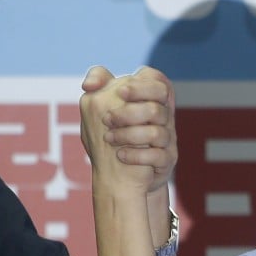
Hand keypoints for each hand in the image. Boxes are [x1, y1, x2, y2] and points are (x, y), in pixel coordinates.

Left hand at [80, 66, 176, 194]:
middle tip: (107, 119)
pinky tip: (120, 155)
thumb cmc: (113, 139)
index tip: (119, 92)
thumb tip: (87, 86)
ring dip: (128, 134)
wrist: (123, 177)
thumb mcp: (103, 111)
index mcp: (149, 99)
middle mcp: (163, 115)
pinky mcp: (168, 160)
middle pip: (161, 102)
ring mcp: (168, 138)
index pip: (155, 78)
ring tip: (108, 138)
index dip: (140, 84)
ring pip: (157, 130)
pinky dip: (136, 155)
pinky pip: (158, 155)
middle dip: (132, 108)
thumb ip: (98, 90)